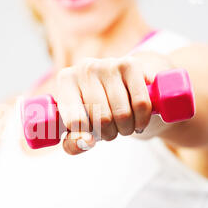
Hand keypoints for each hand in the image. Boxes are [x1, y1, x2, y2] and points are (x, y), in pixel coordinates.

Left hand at [54, 52, 174, 154]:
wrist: (122, 85)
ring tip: (123, 126)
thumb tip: (86, 142)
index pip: (75, 120)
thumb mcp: (78, 129)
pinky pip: (141, 103)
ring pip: (123, 113)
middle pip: (102, 119)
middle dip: (108, 134)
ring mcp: (108, 64)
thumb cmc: (94, 111)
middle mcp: (84, 68)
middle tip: (109, 131)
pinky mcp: (131, 65)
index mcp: (65, 81)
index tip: (91, 140)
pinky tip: (138, 121)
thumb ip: (73, 144)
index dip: (85, 137)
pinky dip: (141, 120)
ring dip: (126, 129)